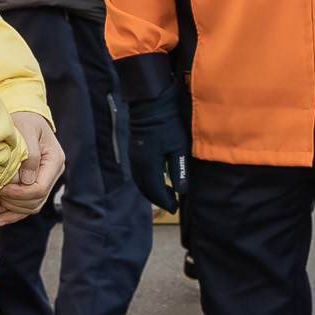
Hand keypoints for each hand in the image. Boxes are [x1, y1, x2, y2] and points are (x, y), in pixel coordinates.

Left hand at [0, 110, 61, 225]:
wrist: (26, 116)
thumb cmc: (25, 119)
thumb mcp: (27, 129)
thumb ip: (31, 153)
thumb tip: (28, 179)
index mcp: (54, 160)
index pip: (39, 188)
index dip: (19, 194)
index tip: (1, 189)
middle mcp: (53, 172)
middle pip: (36, 200)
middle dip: (12, 203)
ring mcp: (46, 179)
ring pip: (31, 206)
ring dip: (10, 210)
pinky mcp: (37, 182)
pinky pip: (27, 204)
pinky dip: (13, 212)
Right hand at [126, 85, 187, 212]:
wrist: (150, 105)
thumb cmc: (168, 125)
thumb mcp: (178, 148)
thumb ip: (179, 170)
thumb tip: (181, 191)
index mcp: (148, 166)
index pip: (156, 191)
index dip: (166, 202)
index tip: (175, 209)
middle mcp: (137, 165)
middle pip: (146, 190)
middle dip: (158, 199)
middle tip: (172, 205)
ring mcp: (133, 159)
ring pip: (141, 183)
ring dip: (152, 192)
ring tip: (166, 195)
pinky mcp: (133, 153)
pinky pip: (138, 175)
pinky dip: (147, 183)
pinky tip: (156, 181)